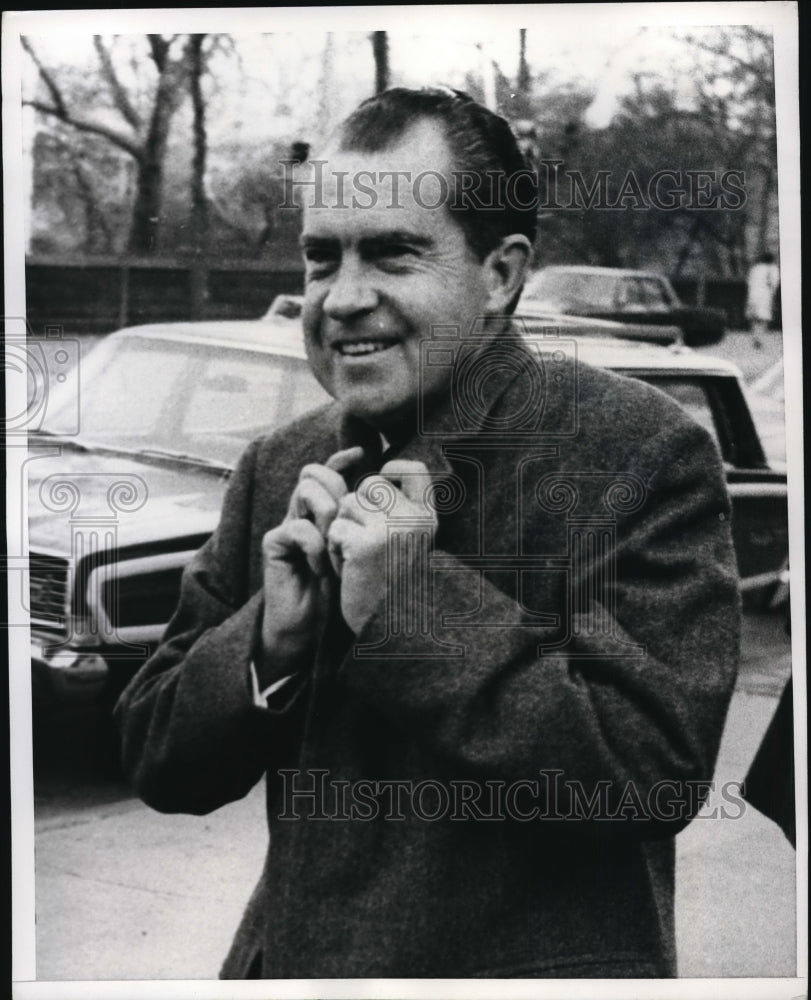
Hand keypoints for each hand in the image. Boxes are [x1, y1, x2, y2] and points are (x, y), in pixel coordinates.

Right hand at [260, 447, 363, 670]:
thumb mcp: (364, 556)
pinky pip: (297, 528)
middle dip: (337, 489)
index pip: (330, 472)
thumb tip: (401, 504)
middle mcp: (304, 513)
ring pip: (305, 492)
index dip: (342, 458)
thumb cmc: (339, 592)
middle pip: (314, 474)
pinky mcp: (274, 543)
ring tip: (337, 546)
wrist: (309, 626)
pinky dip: (314, 547)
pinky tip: (321, 569)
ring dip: (328, 516)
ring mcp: (287, 525)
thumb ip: (374, 529)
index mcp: (326, 512)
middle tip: (349, 520)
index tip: (362, 452)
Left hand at [326, 460, 437, 634]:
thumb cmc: (394, 585)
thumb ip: (400, 509)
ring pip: (347, 506)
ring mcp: (392, 529)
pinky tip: (348, 570)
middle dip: (357, 510)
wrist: (393, 631)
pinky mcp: (366, 544)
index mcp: (429, 517)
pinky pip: (335, 529)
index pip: (415, 469)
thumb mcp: (408, 541)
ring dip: (342, 531)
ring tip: (357, 560)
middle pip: (369, 486)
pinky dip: (333, 550)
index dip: (393, 471)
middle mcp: (416, 519)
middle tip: (363, 543)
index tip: (382, 491)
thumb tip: (381, 474)